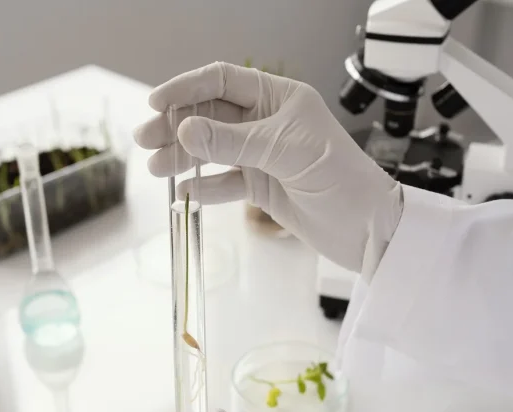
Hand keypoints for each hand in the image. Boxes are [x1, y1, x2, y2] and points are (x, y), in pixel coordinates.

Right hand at [133, 61, 402, 277]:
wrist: (368, 229)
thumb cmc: (340, 179)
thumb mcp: (284, 153)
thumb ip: (231, 142)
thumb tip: (183, 130)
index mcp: (281, 98)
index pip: (225, 81)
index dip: (188, 88)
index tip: (156, 103)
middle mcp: (269, 123)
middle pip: (211, 116)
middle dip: (177, 126)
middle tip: (145, 139)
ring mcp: (264, 156)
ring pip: (214, 150)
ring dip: (184, 157)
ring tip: (156, 168)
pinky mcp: (263, 188)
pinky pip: (225, 183)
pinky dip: (204, 187)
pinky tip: (185, 192)